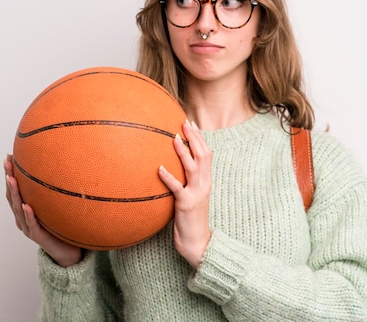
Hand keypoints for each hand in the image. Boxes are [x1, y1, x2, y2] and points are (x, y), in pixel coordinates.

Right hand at [4, 154, 82, 266]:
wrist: (67, 252)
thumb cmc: (60, 228)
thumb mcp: (54, 208)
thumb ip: (51, 194)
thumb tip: (60, 169)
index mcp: (24, 212)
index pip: (14, 190)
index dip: (9, 175)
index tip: (8, 158)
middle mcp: (23, 219)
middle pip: (12, 197)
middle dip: (9, 179)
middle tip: (6, 163)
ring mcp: (29, 228)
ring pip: (18, 209)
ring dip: (15, 193)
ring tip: (11, 179)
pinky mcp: (38, 236)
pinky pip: (32, 224)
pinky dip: (28, 214)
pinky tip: (26, 205)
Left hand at [158, 120, 211, 267]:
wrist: (199, 243)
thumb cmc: (192, 220)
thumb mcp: (193, 197)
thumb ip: (188, 182)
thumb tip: (174, 168)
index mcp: (206, 182)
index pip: (207, 155)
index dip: (200, 139)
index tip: (191, 124)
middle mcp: (204, 185)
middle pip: (203, 156)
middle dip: (194, 138)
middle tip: (185, 123)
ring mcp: (196, 194)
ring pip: (192, 167)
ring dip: (183, 152)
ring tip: (173, 138)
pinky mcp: (186, 205)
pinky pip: (177, 188)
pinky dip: (169, 177)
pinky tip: (159, 168)